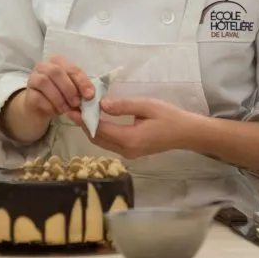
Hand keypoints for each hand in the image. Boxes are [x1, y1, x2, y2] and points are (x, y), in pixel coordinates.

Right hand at [24, 55, 94, 117]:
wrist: (40, 108)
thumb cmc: (60, 95)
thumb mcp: (73, 90)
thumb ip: (80, 89)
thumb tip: (90, 95)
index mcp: (58, 62)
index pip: (72, 68)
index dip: (82, 81)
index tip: (90, 95)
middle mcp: (44, 67)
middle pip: (56, 71)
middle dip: (69, 88)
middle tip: (76, 103)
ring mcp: (33, 79)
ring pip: (44, 82)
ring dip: (58, 98)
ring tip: (66, 109)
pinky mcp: (28, 94)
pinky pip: (37, 97)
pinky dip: (49, 105)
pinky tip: (55, 112)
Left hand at [65, 98, 194, 158]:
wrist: (186, 133)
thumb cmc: (169, 117)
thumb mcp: (146, 105)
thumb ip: (123, 105)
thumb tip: (102, 104)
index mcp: (129, 139)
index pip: (100, 130)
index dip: (84, 120)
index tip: (72, 109)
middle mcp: (126, 150)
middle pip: (97, 139)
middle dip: (83, 125)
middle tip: (72, 109)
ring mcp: (128, 154)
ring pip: (101, 142)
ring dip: (90, 129)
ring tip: (80, 113)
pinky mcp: (131, 152)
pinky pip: (109, 143)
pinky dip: (99, 132)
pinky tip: (96, 120)